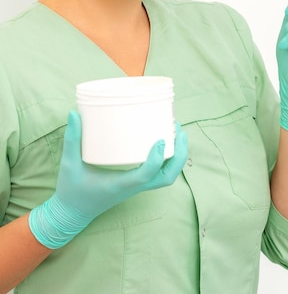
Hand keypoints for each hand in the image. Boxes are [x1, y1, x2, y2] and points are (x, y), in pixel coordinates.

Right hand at [29, 110, 187, 247]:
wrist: (72, 213)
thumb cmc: (71, 190)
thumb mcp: (69, 163)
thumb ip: (72, 139)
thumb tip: (73, 113)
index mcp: (120, 184)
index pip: (146, 175)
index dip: (157, 159)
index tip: (161, 139)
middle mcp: (133, 187)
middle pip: (167, 177)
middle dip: (179, 155)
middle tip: (178, 130)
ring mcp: (136, 186)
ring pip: (166, 176)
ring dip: (177, 157)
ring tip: (177, 132)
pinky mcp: (135, 183)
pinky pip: (159, 174)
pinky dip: (168, 159)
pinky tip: (165, 141)